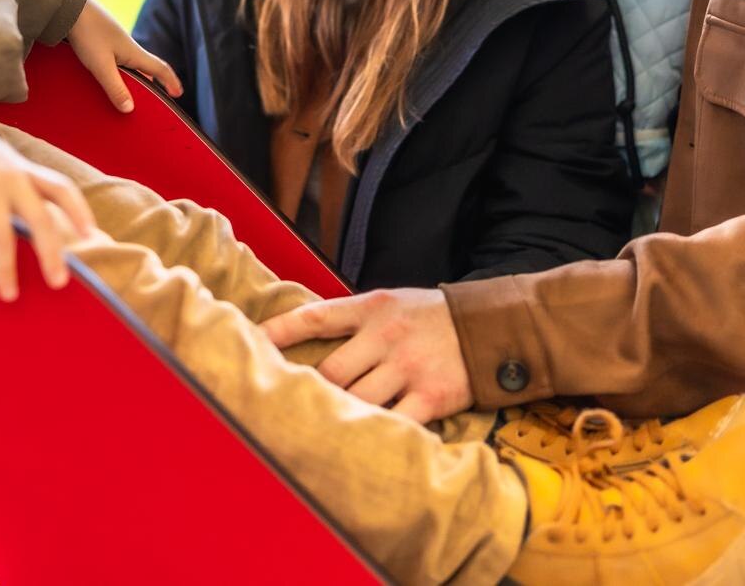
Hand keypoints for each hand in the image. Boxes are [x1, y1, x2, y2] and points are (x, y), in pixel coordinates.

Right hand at [0, 104, 96, 300]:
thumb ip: (10, 185)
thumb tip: (20, 220)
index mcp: (22, 170)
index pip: (61, 189)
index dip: (79, 211)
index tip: (92, 234)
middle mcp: (10, 177)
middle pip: (39, 218)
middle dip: (51, 252)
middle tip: (59, 283)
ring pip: (2, 232)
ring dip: (6, 267)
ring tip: (9, 295)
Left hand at [67, 0, 182, 111]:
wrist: (69, 6)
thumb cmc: (87, 34)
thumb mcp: (101, 65)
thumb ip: (115, 87)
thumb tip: (129, 109)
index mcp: (133, 52)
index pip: (159, 68)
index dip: (170, 81)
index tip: (178, 93)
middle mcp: (127, 45)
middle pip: (145, 65)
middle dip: (152, 81)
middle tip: (154, 96)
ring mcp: (114, 39)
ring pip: (130, 61)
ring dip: (134, 75)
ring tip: (129, 89)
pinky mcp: (101, 36)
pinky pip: (116, 57)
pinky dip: (119, 69)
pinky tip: (107, 72)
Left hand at [262, 288, 473, 422]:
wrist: (493, 328)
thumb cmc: (432, 319)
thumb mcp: (392, 304)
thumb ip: (354, 322)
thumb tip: (302, 343)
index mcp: (373, 307)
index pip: (316, 317)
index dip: (279, 331)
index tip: (251, 344)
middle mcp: (387, 335)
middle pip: (331, 372)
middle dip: (315, 392)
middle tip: (297, 408)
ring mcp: (409, 367)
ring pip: (357, 401)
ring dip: (343, 416)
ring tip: (328, 429)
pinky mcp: (432, 396)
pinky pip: (396, 422)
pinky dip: (380, 434)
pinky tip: (368, 442)